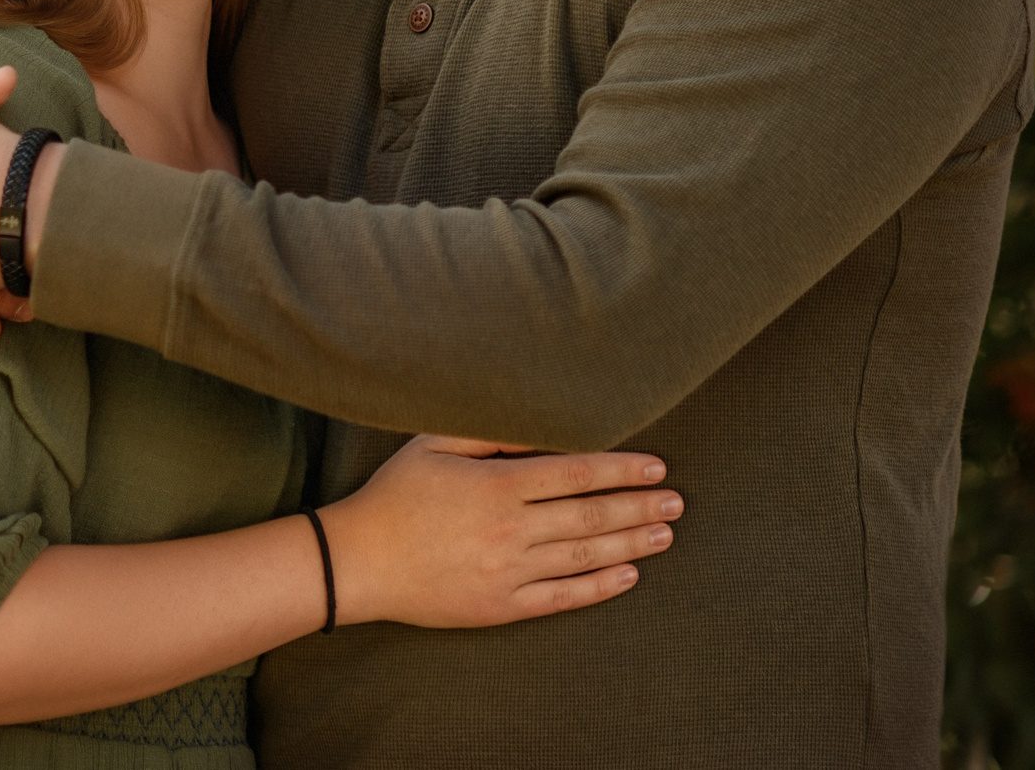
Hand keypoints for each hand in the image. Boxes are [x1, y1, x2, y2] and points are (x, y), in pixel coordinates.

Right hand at [320, 435, 679, 627]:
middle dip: (639, 507)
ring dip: (630, 544)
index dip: (622, 470)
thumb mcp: (434, 444)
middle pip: (591, 516)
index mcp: (497, 485)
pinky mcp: (500, 607)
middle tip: (676, 502)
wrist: (358, 562)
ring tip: (664, 535)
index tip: (656, 468)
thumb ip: (489, 432)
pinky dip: (599, 588)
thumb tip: (541, 427)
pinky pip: (561, 598)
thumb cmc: (394, 496)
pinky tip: (628, 577)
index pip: (577, 474)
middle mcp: (510, 529)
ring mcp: (507, 572)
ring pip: (584, 557)